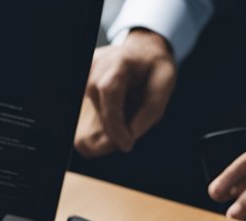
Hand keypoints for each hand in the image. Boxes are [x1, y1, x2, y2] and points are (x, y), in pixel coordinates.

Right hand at [74, 29, 175, 156]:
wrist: (142, 51)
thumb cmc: (154, 67)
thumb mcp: (165, 83)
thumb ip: (151, 109)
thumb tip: (131, 135)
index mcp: (118, 62)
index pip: (109, 94)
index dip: (115, 124)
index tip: (127, 145)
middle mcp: (96, 66)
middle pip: (101, 109)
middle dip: (117, 127)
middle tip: (136, 126)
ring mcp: (85, 74)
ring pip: (95, 113)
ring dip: (113, 119)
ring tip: (129, 106)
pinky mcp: (80, 82)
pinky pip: (91, 110)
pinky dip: (107, 115)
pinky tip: (119, 105)